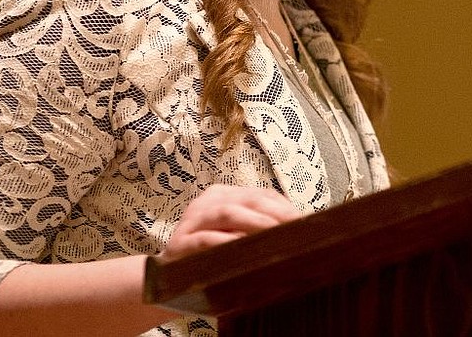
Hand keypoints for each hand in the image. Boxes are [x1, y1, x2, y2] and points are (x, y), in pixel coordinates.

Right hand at [160, 184, 300, 261]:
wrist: (167, 277)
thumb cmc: (209, 254)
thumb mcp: (234, 234)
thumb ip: (257, 227)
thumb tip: (296, 229)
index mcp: (222, 195)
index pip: (259, 194)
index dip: (283, 206)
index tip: (304, 220)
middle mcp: (206, 203)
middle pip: (246, 200)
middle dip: (274, 212)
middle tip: (295, 226)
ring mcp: (191, 221)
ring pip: (227, 213)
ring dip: (254, 222)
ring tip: (275, 232)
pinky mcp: (179, 244)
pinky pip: (205, 239)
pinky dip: (226, 241)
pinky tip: (242, 247)